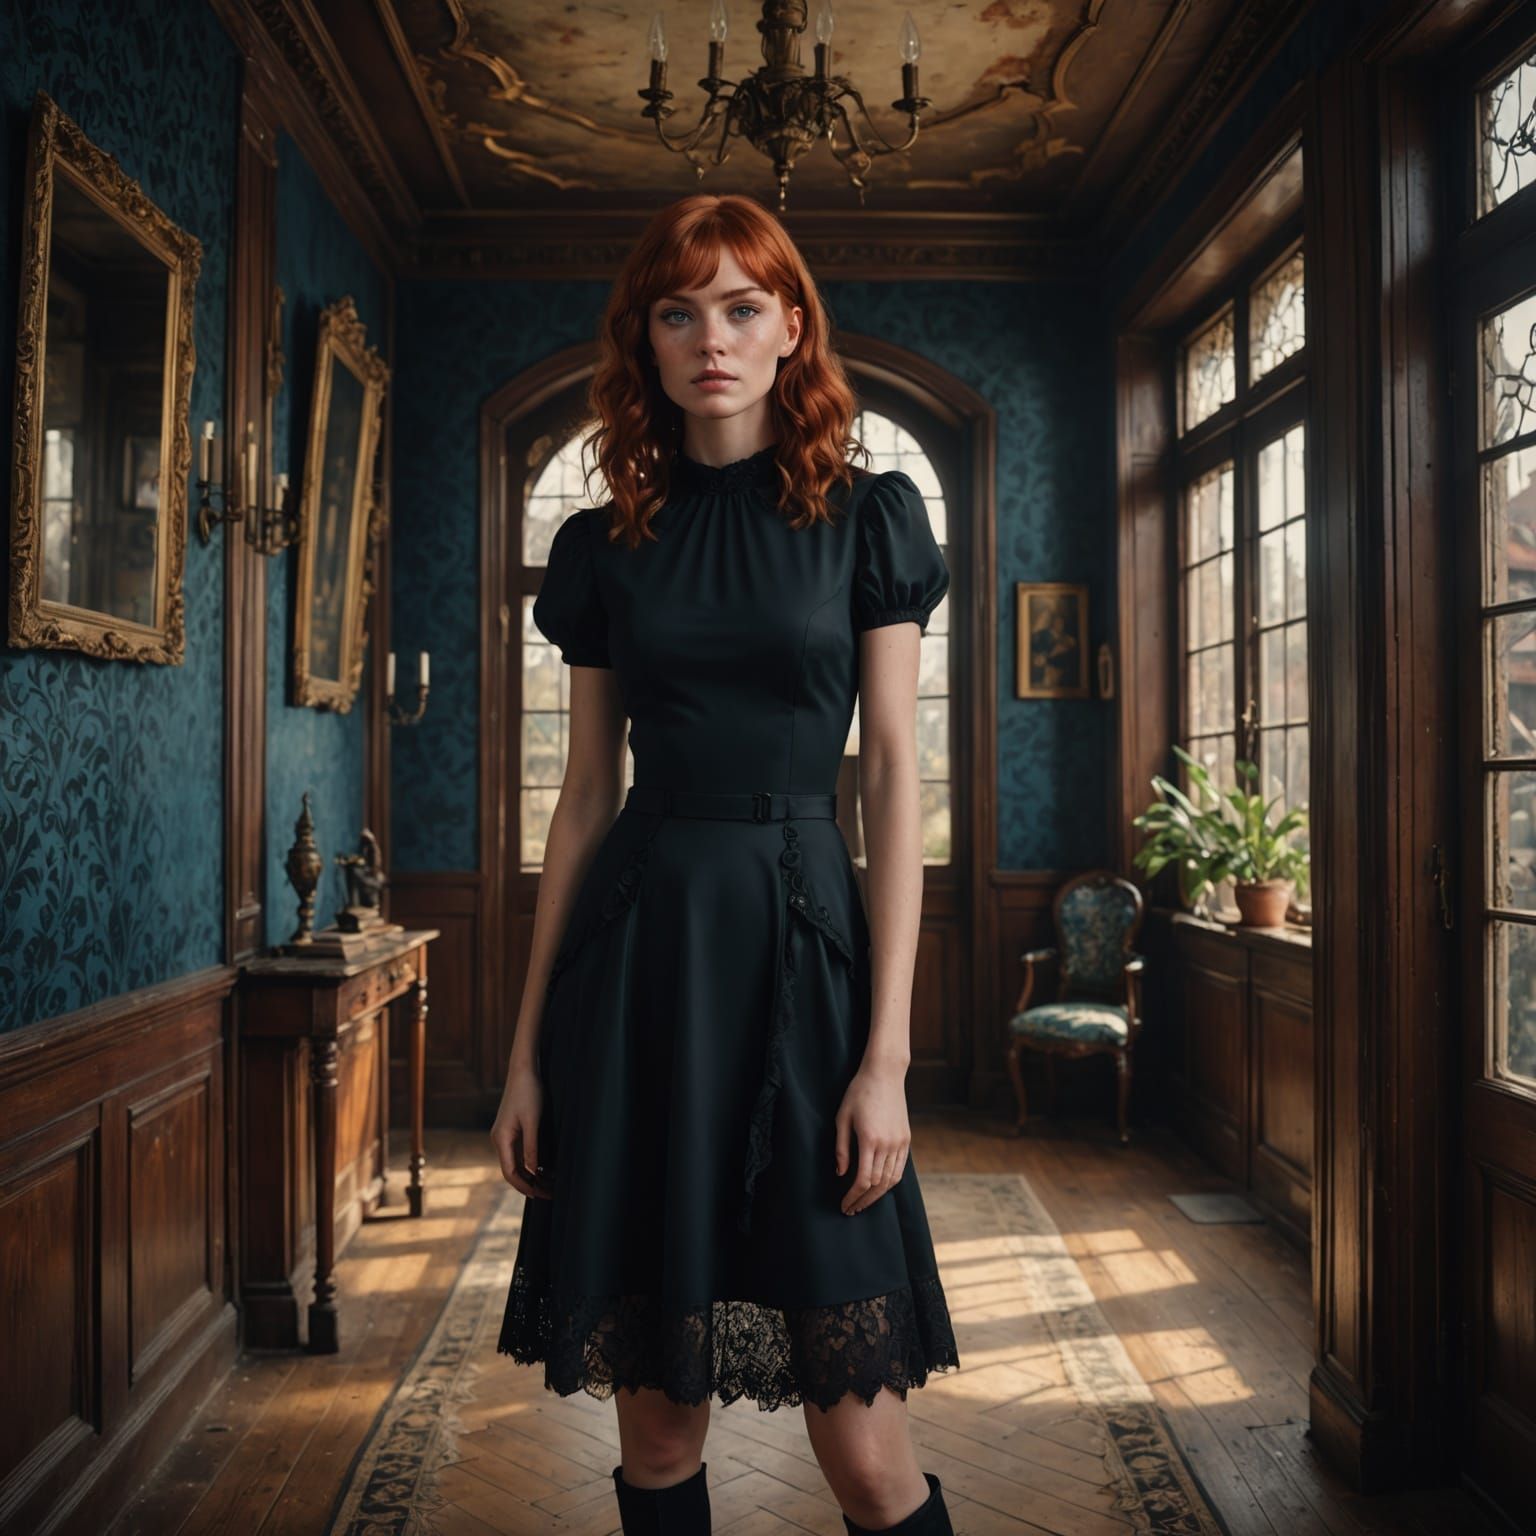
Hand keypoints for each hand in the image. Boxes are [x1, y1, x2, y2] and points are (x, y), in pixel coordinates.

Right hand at [490, 1061, 551, 1198]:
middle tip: (549, 1193)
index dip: (524, 1186)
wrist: (523, 1071)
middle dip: (529, 1184)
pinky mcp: (511, 1130)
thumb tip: (533, 1171)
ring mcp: (504, 1135)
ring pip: (516, 1163)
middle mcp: (499, 1139)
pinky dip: (530, 1163)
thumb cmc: (529, 1093)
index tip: (540, 1195)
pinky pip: (519, 1153)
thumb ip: (532, 1147)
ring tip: (548, 1184)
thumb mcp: (533, 1121)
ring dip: (531, 1175)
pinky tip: (543, 1168)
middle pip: (512, 1170)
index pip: (510, 1172)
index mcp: (501, 1139)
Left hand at [834, 1060, 909, 1214]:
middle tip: (852, 1209)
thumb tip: (840, 1173)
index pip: (863, 1180)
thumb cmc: (859, 1093)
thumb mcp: (842, 1118)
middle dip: (864, 1200)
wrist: (884, 1074)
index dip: (853, 1196)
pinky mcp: (906, 1139)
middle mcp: (888, 1144)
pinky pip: (900, 1168)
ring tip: (864, 1202)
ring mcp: (900, 1142)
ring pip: (892, 1179)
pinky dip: (891, 1182)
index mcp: (870, 1140)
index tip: (844, 1205)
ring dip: (878, 1195)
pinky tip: (880, 1187)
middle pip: (878, 1184)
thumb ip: (841, 1148)